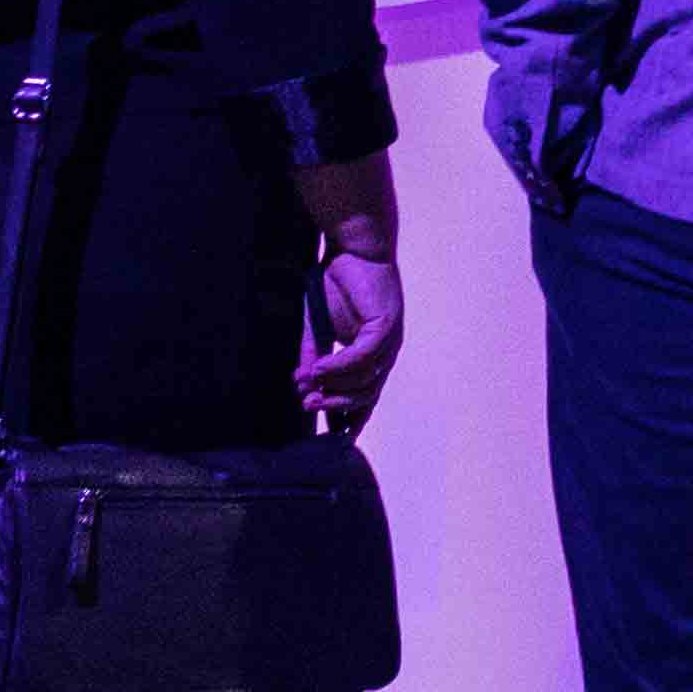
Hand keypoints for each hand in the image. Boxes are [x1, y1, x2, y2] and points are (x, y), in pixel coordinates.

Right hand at [298, 238, 402, 428]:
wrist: (351, 249)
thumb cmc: (337, 286)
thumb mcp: (317, 328)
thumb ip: (313, 357)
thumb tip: (302, 387)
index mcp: (372, 356)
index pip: (367, 397)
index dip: (352, 420)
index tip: (335, 442)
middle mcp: (385, 352)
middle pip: (367, 395)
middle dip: (336, 406)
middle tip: (308, 407)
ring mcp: (390, 340)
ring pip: (367, 379)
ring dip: (336, 388)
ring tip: (310, 391)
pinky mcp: (387, 325)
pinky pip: (364, 356)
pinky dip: (340, 366)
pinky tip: (320, 369)